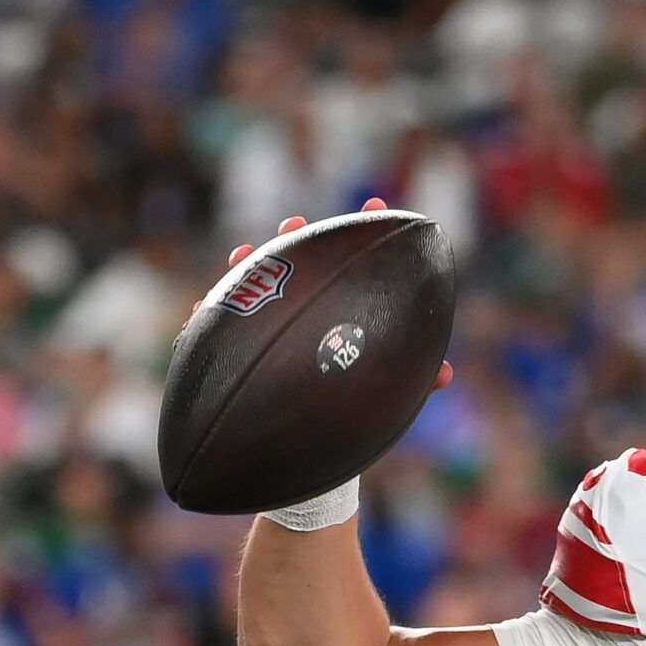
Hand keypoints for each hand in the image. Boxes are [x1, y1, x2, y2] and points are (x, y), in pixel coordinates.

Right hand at [206, 196, 454, 391]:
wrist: (311, 441)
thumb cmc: (352, 407)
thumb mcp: (383, 390)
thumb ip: (414, 378)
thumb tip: (445, 373)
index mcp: (341, 308)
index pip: (354, 261)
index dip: (365, 232)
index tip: (377, 204)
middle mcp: (304, 307)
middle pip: (299, 264)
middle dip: (295, 240)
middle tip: (294, 225)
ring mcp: (269, 322)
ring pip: (253, 286)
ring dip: (247, 267)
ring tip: (242, 253)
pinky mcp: (238, 346)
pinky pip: (216, 328)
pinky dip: (208, 317)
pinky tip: (200, 308)